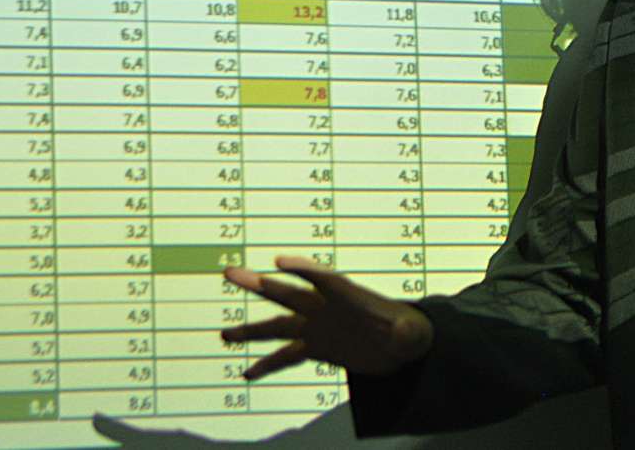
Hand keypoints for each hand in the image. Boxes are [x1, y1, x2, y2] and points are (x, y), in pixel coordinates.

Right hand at [219, 255, 433, 380]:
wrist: (404, 346)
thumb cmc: (410, 332)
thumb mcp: (410, 332)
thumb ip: (404, 330)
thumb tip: (403, 330)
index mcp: (350, 297)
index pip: (324, 280)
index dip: (303, 269)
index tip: (279, 262)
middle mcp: (327, 308)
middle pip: (289, 294)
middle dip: (261, 285)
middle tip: (230, 273)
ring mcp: (319, 328)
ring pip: (278, 327)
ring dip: (251, 331)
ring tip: (224, 335)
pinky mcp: (318, 348)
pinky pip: (287, 356)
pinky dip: (268, 364)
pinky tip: (248, 372)